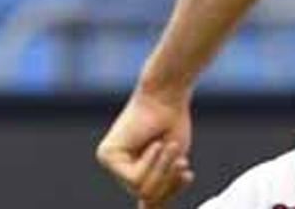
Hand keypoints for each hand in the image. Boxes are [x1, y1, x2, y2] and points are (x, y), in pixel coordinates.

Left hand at [96, 86, 193, 205]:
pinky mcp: (107, 156)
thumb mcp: (171, 165)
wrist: (166, 96)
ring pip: (141, 190)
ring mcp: (110, 162)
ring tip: (173, 148)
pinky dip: (151, 164)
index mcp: (133, 171)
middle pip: (146, 196)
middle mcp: (118, 168)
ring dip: (163, 171)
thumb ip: (160, 188)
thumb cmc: (172, 124)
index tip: (188, 174)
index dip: (170, 191)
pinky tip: (155, 144)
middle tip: (185, 163)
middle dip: (169, 182)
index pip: (150, 199)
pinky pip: (134, 178)